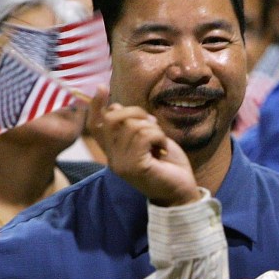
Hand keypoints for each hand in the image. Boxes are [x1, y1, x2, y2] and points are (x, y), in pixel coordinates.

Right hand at [86, 88, 198, 206]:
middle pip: (114, 119)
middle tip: (154, 125)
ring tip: (160, 144)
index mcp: (114, 152)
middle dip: (137, 113)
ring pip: (133, 126)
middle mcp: (113, 159)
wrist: (181, 191)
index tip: (101, 87)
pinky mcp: (134, 167)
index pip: (96, 127)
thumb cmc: (168, 164)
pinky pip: (144, 136)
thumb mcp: (148, 140)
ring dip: (153, 130)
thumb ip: (131, 126)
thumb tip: (116, 107)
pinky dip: (159, 137)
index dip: (96, 106)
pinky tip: (162, 149)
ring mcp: (121, 164)